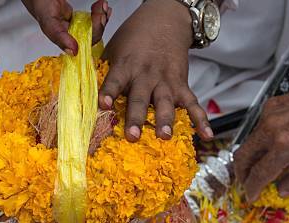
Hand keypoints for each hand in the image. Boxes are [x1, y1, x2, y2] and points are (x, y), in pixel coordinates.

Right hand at [22, 0, 111, 54]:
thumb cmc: (40, 7)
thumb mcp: (49, 23)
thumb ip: (59, 37)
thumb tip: (73, 52)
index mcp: (66, 41)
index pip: (87, 43)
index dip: (96, 32)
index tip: (98, 18)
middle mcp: (72, 36)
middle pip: (93, 35)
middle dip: (100, 22)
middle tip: (102, 9)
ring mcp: (76, 28)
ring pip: (95, 28)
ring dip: (101, 16)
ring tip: (102, 5)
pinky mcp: (78, 20)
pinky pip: (92, 20)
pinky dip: (99, 13)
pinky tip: (102, 7)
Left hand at [98, 0, 212, 141]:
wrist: (166, 20)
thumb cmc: (134, 38)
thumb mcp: (113, 47)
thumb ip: (101, 68)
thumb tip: (81, 89)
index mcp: (126, 65)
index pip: (115, 80)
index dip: (108, 92)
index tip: (101, 104)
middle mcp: (146, 75)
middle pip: (140, 98)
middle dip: (137, 117)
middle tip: (133, 136)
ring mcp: (166, 81)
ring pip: (166, 103)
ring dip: (165, 120)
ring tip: (164, 136)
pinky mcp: (182, 85)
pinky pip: (193, 104)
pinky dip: (201, 120)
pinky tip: (207, 136)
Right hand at [233, 60, 288, 201]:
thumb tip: (282, 190)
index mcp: (284, 146)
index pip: (259, 174)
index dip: (252, 188)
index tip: (252, 195)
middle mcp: (271, 131)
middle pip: (241, 157)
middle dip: (241, 174)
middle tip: (247, 182)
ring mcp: (267, 117)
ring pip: (248, 143)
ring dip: (251, 158)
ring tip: (260, 166)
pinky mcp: (269, 108)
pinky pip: (258, 129)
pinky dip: (261, 141)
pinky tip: (274, 144)